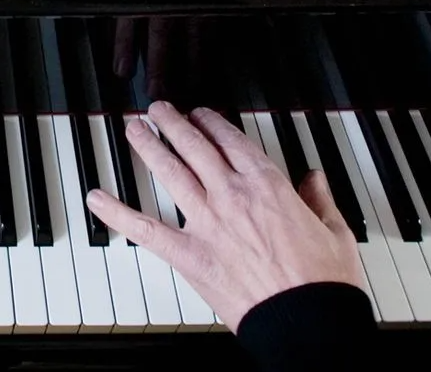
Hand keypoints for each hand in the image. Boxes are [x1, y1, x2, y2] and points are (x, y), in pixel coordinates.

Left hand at [86, 103, 365, 331]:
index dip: (212, 122)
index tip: (201, 113)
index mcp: (268, 185)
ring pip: (170, 172)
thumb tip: (315, 179)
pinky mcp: (189, 255)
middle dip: (174, 123)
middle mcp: (232, 195)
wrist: (307, 322)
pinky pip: (145, 229)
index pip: (231, 140)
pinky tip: (96, 199)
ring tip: (134, 128)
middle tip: (159, 109)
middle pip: (194, 146)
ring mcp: (207, 223)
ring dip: (148, 146)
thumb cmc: (323, 283)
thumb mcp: (334, 231)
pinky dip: (116, 213)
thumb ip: (320, 200)